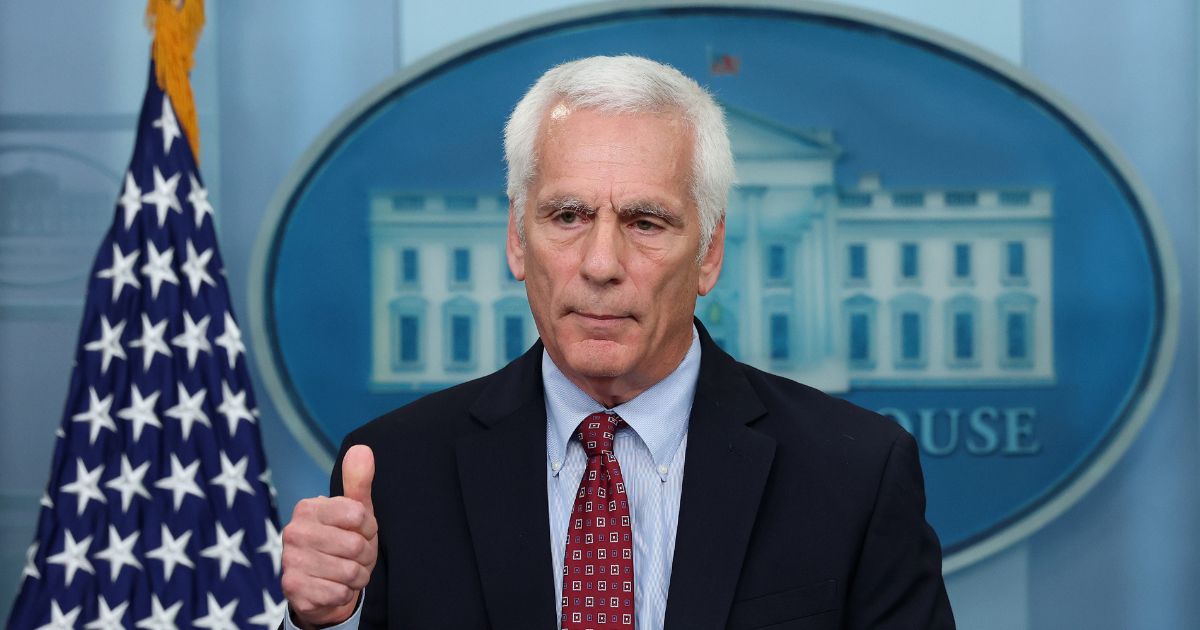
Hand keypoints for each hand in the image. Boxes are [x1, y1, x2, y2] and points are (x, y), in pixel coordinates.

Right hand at [282, 445, 378, 628]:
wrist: (321, 585)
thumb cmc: (342, 542)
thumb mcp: (355, 511)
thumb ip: (358, 481)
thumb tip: (362, 448)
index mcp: (308, 508)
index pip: (359, 514)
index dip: (369, 528)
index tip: (361, 531)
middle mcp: (294, 531)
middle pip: (356, 545)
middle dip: (365, 555)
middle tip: (354, 556)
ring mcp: (290, 560)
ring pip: (350, 571)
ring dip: (356, 576)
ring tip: (345, 571)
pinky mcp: (293, 588)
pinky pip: (339, 593)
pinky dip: (344, 593)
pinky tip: (333, 587)